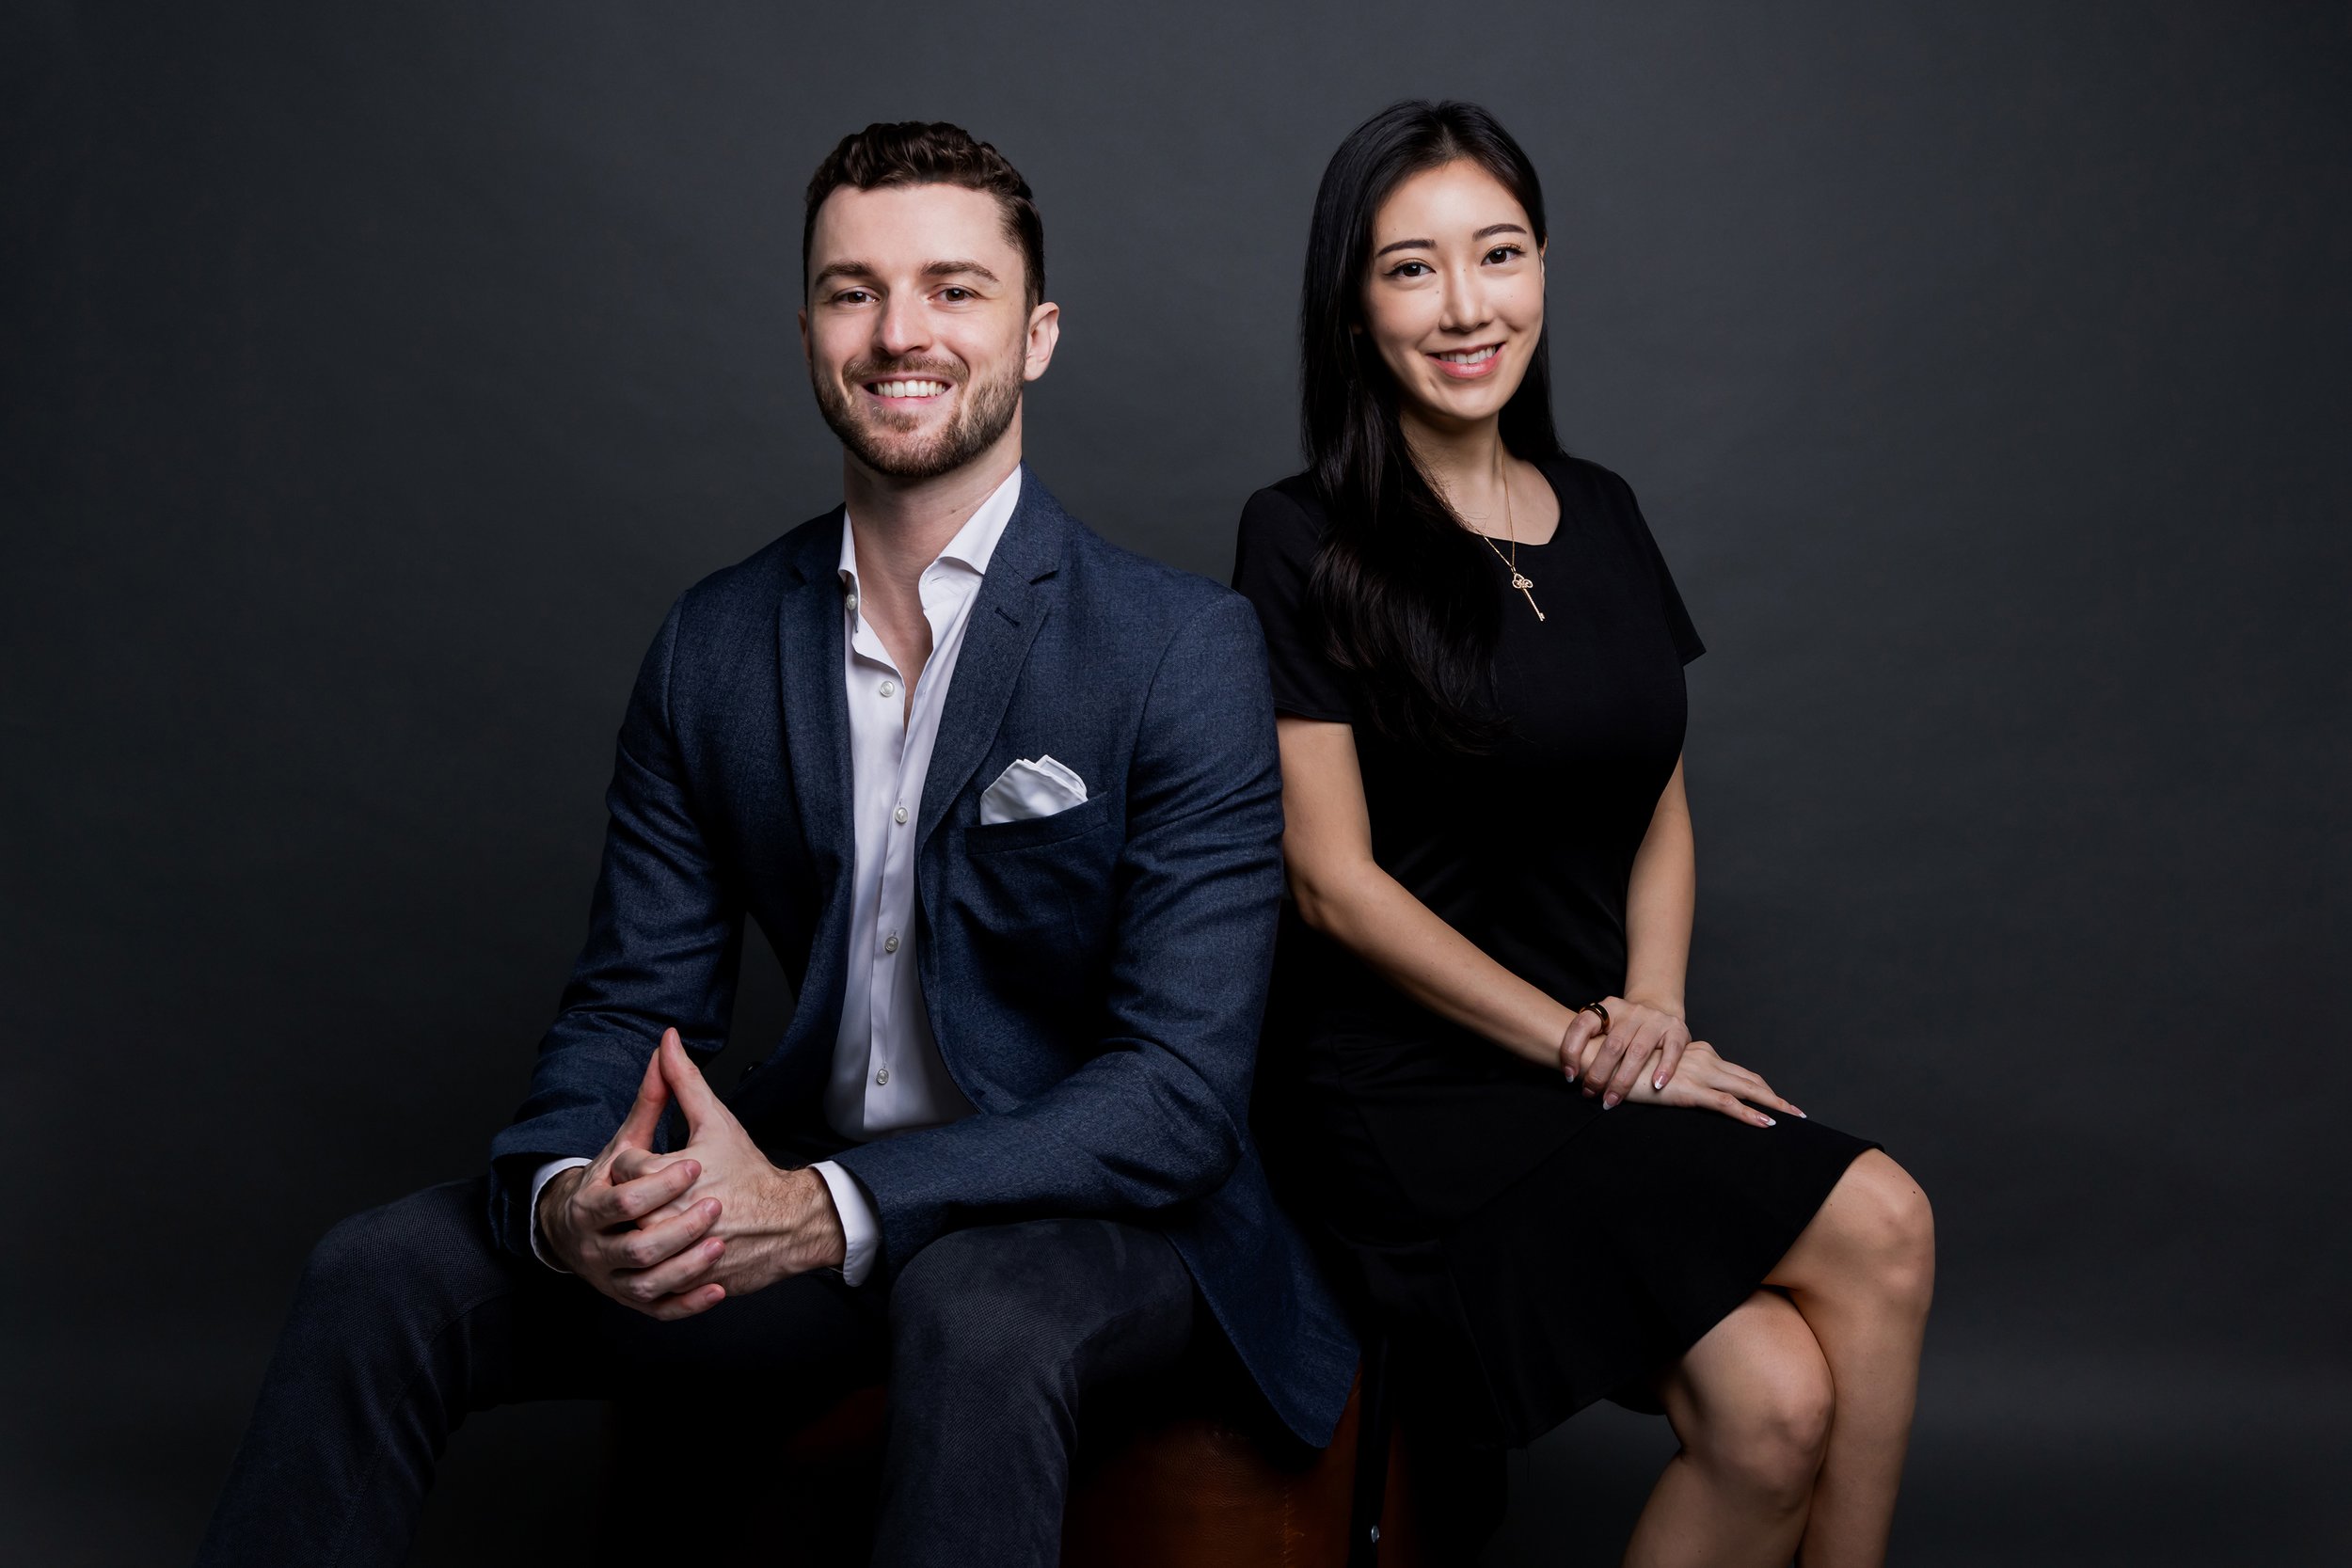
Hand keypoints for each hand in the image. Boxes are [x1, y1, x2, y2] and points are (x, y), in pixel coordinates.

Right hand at [535, 1046, 728, 1320]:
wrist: (586, 1231)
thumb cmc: (616, 1178)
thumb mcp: (630, 1140)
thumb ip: (652, 1098)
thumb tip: (667, 1043)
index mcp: (592, 1204)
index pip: (621, 1201)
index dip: (658, 1184)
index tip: (697, 1164)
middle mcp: (598, 1247)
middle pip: (635, 1249)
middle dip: (677, 1229)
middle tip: (715, 1207)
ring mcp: (616, 1279)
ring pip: (648, 1284)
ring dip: (685, 1267)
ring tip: (720, 1245)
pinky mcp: (637, 1300)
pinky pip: (661, 1310)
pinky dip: (689, 1304)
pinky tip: (718, 1289)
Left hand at [639, 1028, 846, 1297]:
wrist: (789, 1222)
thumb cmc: (749, 1170)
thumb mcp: (714, 1121)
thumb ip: (683, 1080)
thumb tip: (667, 1041)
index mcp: (667, 1178)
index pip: (622, 1169)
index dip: (639, 1163)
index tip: (661, 1164)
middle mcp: (666, 1220)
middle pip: (625, 1209)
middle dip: (642, 1200)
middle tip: (667, 1194)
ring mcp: (675, 1256)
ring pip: (636, 1249)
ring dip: (648, 1235)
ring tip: (670, 1221)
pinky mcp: (685, 1283)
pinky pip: (655, 1282)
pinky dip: (659, 1268)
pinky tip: (675, 1251)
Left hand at [1559, 996, 1691, 1107]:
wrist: (1659, 1010)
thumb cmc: (1625, 1028)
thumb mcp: (1605, 1026)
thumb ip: (1590, 1041)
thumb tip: (1569, 1074)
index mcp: (1608, 1008)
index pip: (1583, 1024)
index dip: (1571, 1050)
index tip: (1569, 1076)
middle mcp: (1632, 1011)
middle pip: (1612, 1045)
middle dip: (1599, 1074)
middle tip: (1590, 1094)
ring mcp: (1655, 1019)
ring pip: (1638, 1051)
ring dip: (1624, 1080)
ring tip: (1612, 1100)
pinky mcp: (1677, 1029)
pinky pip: (1671, 1050)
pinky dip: (1664, 1069)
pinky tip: (1656, 1086)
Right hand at [1623, 1039, 1804, 1128]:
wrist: (1604, 1057)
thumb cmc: (1624, 1065)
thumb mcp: (1655, 1069)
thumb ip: (1672, 1074)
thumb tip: (1677, 1087)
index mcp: (1696, 1052)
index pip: (1736, 1072)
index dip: (1758, 1087)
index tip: (1775, 1101)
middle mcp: (1702, 1058)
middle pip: (1749, 1080)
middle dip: (1775, 1098)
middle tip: (1798, 1113)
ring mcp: (1698, 1073)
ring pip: (1746, 1089)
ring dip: (1773, 1105)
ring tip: (1794, 1118)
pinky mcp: (1689, 1089)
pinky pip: (1727, 1103)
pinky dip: (1749, 1114)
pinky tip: (1766, 1124)